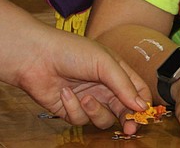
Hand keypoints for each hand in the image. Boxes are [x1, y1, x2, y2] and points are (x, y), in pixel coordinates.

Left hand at [18, 29, 149, 134]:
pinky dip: (73, 108)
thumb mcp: (105, 63)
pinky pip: (79, 120)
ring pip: (103, 119)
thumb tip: (141, 106)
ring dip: (95, 111)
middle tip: (129, 128)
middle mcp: (105, 88)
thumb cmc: (72, 51)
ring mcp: (88, 100)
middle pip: (123, 110)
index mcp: (117, 73)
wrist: (36, 57)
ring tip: (85, 98)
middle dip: (127, 120)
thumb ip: (124, 85)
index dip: (142, 104)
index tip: (143, 114)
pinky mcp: (70, 110)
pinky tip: (65, 93)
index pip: (138, 91)